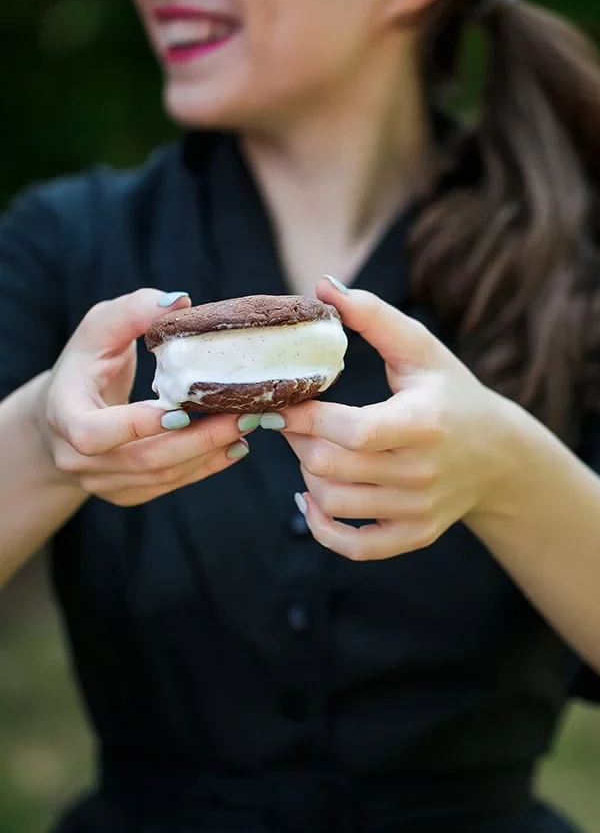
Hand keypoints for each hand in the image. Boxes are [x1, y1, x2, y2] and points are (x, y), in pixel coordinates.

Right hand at [37, 288, 255, 506]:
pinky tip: (233, 446)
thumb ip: (133, 311)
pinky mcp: (127, 492)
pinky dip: (205, 467)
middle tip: (242, 415)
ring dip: (208, 453)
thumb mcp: (100, 328)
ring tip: (245, 426)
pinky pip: (169, 485)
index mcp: (64, 416)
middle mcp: (76, 459)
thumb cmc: (86, 364)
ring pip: (162, 476)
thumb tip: (179, 301)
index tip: (182, 410)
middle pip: (143, 459)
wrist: (68, 412)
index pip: (93, 434)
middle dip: (198, 440)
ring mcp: (102, 482)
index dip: (137, 426)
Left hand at [275, 277, 510, 560]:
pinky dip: (321, 527)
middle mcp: (423, 471)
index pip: (352, 430)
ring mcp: (419, 509)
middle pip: (330, 467)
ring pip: (333, 502)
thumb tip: (323, 286)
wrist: (496, 454)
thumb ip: (373, 316)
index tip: (281, 402)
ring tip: (311, 451)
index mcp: (425, 422)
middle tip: (294, 423)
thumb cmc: (451, 393)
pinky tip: (311, 500)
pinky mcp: (413, 535)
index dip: (304, 418)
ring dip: (306, 476)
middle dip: (298, 442)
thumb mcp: (420, 349)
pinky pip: (353, 547)